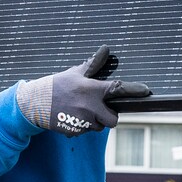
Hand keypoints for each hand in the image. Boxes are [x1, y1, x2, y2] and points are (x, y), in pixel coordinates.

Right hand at [14, 47, 152, 135]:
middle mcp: (90, 106)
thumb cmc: (57, 86)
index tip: (146, 91)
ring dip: (94, 121)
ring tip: (79, 110)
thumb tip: (105, 49)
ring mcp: (83, 120)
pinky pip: (85, 131)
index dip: (134, 90)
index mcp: (92, 89)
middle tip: (99, 109)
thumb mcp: (75, 74)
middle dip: (109, 116)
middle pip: (113, 119)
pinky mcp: (75, 131)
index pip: (118, 88)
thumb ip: (93, 65)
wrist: (35, 103)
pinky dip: (81, 126)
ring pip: (99, 126)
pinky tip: (71, 117)